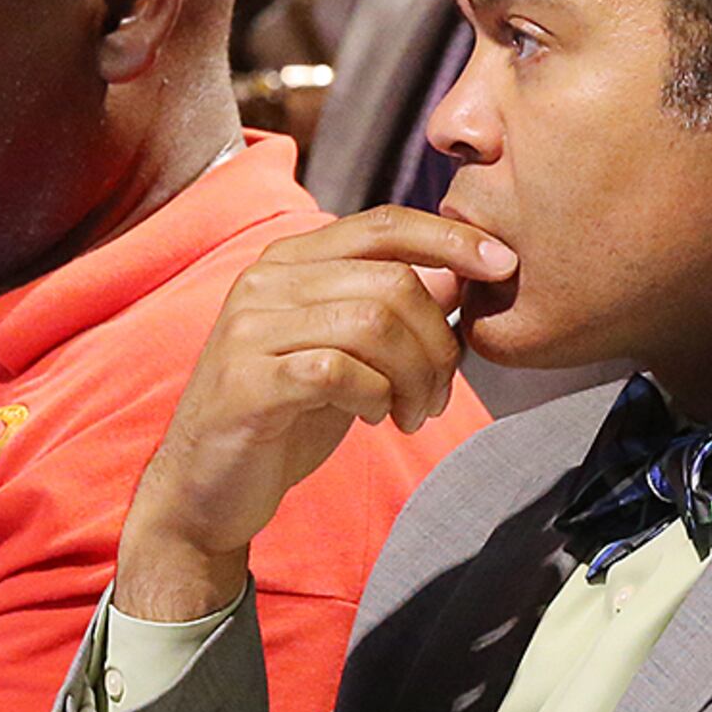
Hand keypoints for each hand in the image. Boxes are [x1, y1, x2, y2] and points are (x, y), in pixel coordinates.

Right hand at [117, 210, 513, 617]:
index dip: (450, 237)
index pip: (383, 223)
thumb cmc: (287, 415)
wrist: (208, 488)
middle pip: (392, 281)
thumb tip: (459, 270)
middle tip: (439, 393)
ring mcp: (249, 330)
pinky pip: (338, 372)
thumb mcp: (349, 353)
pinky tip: (373, 417)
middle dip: (438, 342)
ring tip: (413, 412)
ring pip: (372, 324)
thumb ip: (392, 308)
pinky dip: (375, 397)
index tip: (503, 264)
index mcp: (290, 261)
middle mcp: (264, 281)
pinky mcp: (245, 383)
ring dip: (416, 376)